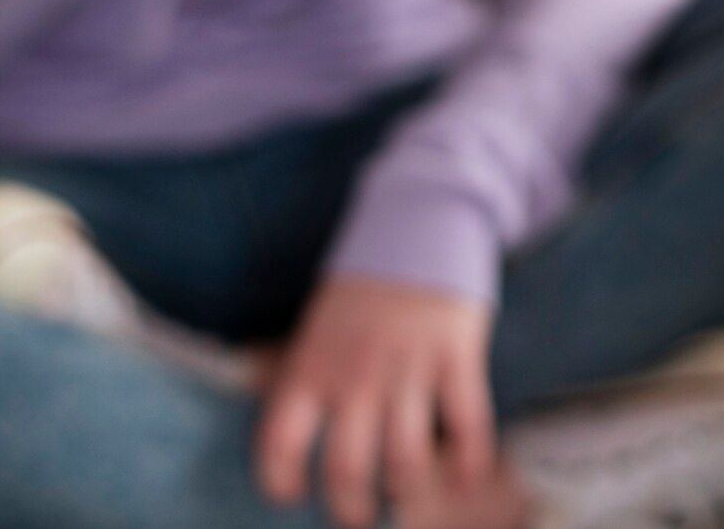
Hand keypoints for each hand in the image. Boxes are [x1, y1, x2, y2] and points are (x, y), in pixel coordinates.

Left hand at [257, 278, 495, 528]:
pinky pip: (467, 425)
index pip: (279, 444)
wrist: (420, 223)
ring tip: (403, 499)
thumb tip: (255, 397)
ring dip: (404, 493)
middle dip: (351, 509)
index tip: (292, 495)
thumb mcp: (314, 324)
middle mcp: (356, 374)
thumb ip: (291, 367)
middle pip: (346, 468)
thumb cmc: (362, 286)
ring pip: (404, 459)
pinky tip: (462, 482)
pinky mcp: (456, 357)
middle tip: (358, 516)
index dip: (280, 482)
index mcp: (311, 366)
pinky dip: (467, 463)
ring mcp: (409, 367)